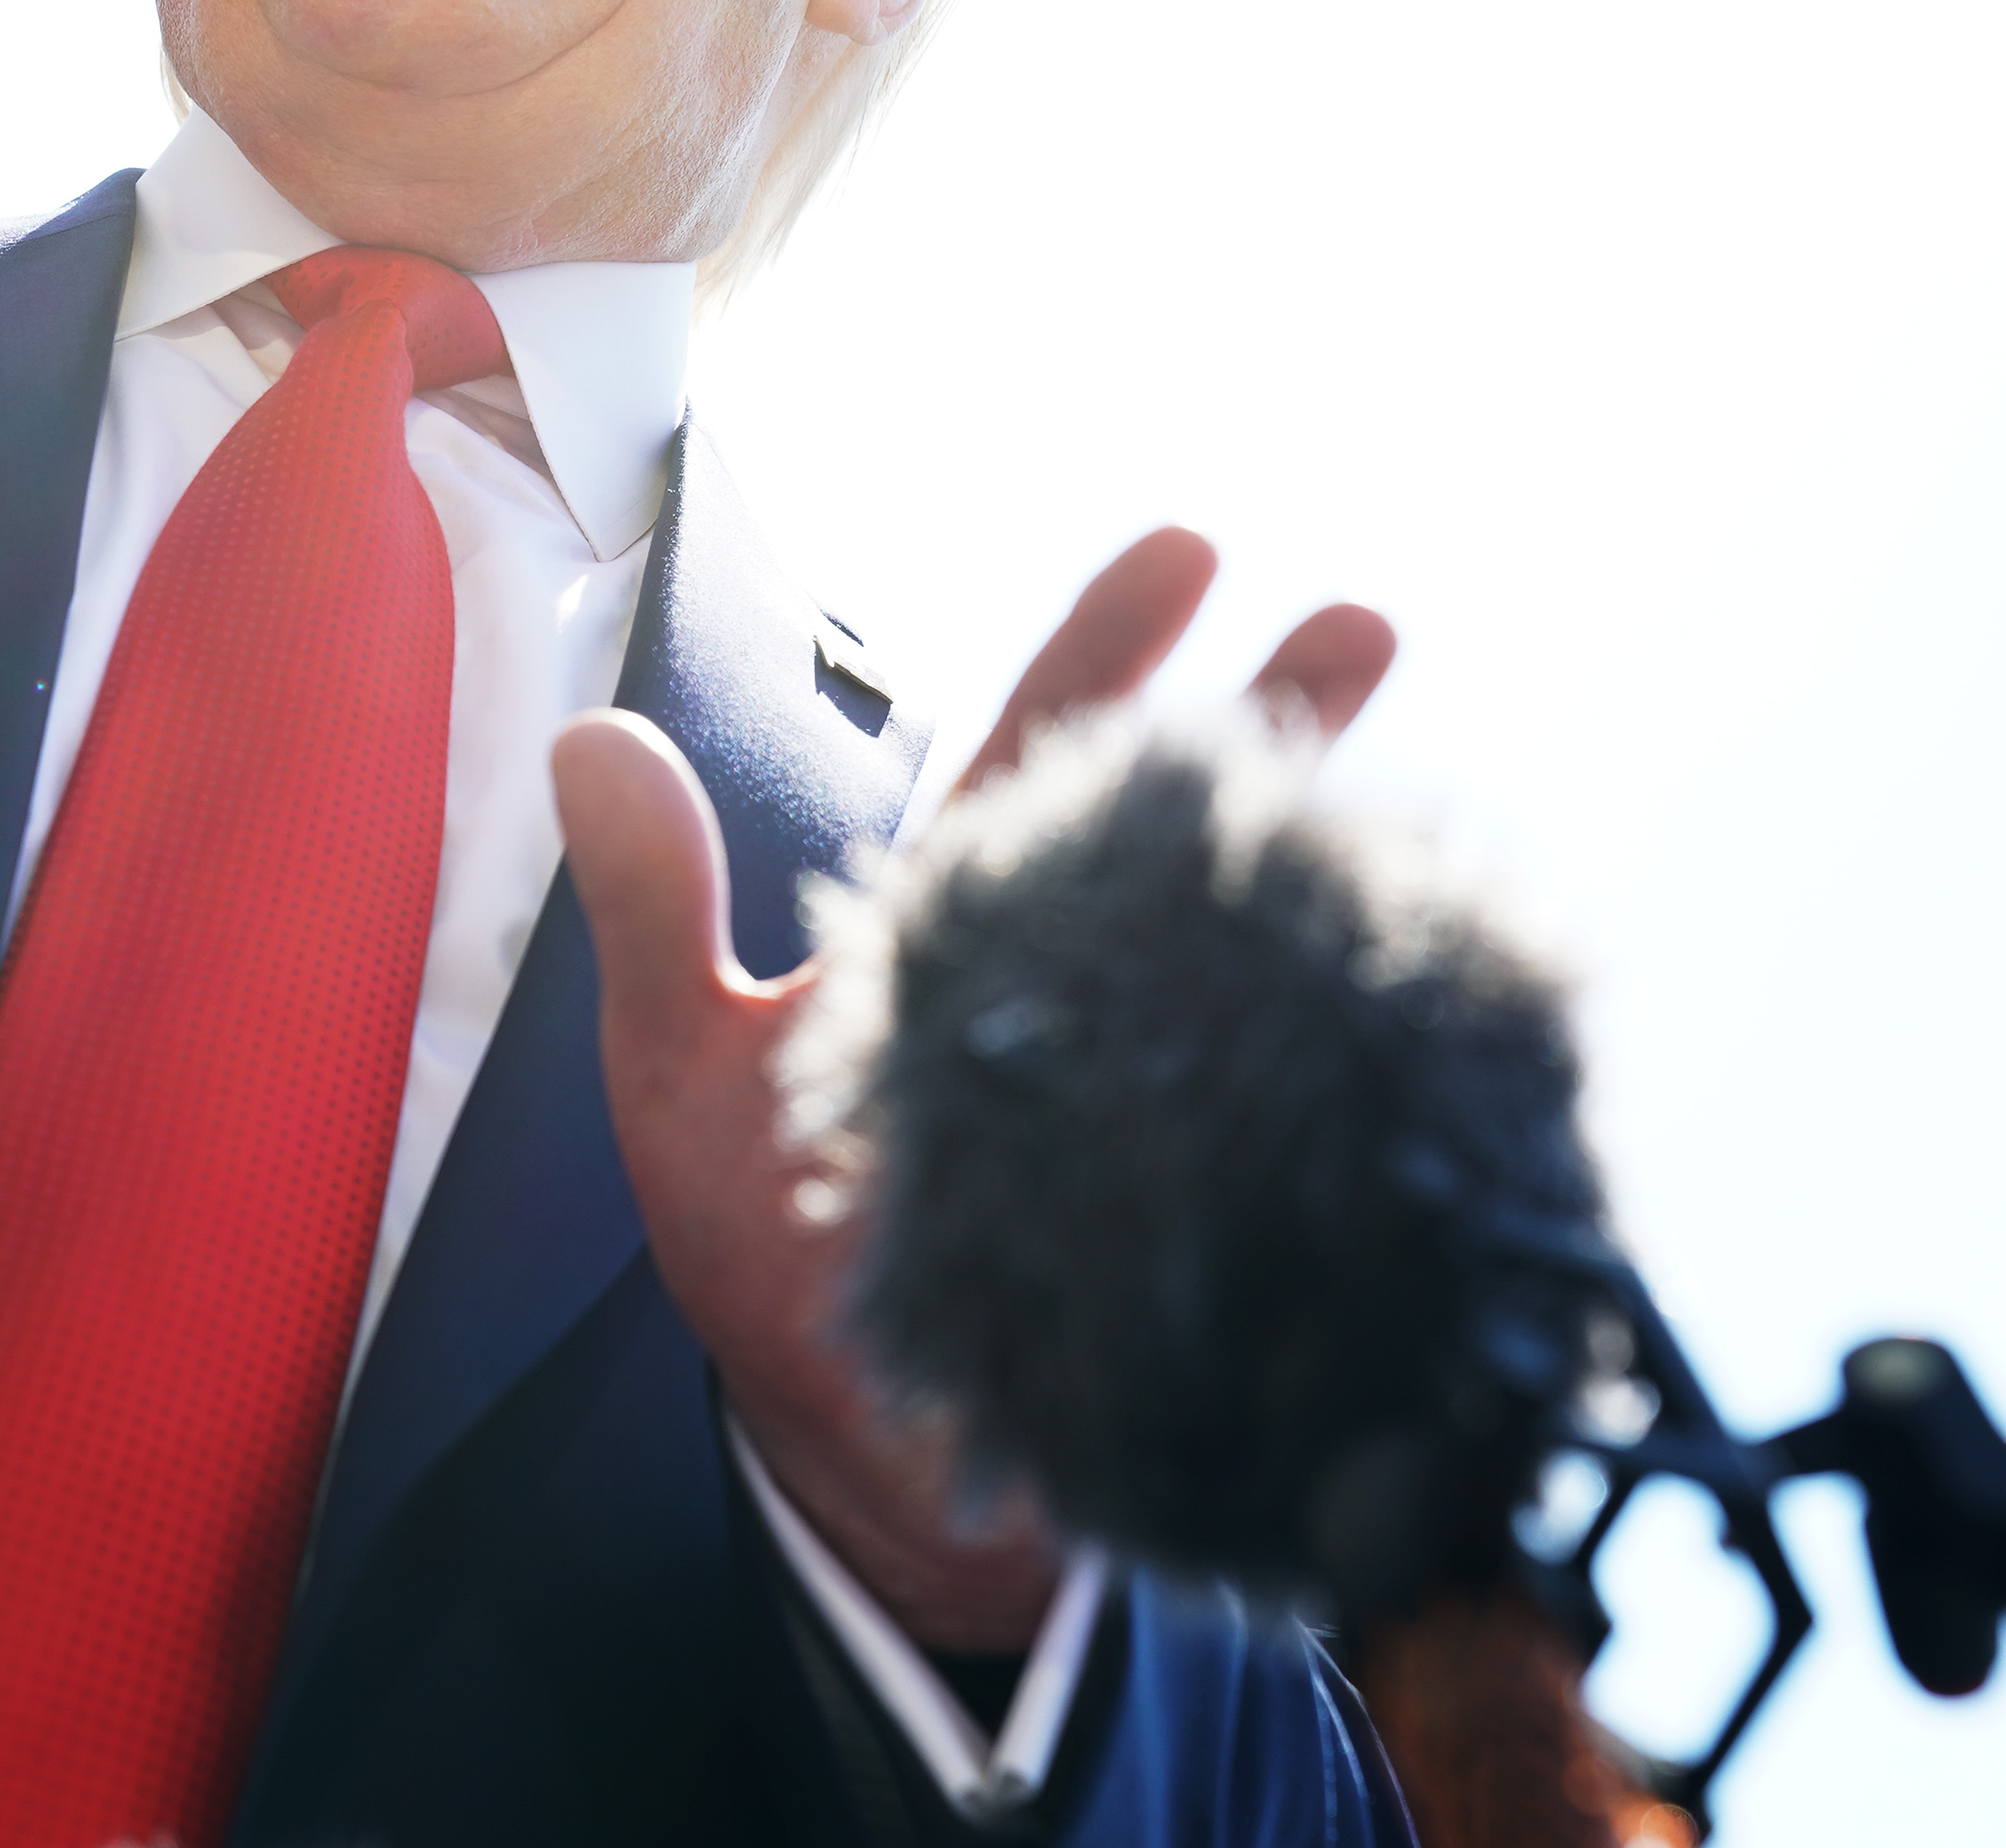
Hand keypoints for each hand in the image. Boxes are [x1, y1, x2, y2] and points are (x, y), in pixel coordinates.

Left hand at [555, 528, 1395, 1644]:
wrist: (851, 1455)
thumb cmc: (761, 1245)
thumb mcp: (679, 1067)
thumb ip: (649, 903)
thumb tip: (583, 732)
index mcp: (953, 926)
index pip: (1036, 755)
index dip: (1106, 650)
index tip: (1191, 550)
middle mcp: (1072, 987)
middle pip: (1181, 829)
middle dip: (1277, 725)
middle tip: (1366, 621)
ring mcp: (1151, 1093)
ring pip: (1257, 949)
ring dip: (1335, 877)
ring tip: (1413, 825)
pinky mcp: (1202, 1208)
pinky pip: (1294, 1110)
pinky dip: (1355, 1053)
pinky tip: (1422, 1005)